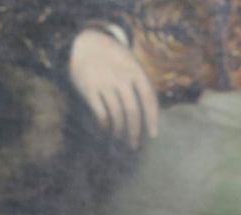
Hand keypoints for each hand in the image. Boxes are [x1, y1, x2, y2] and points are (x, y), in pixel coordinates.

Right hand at [68, 27, 159, 147]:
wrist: (86, 43)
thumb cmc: (113, 59)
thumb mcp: (131, 63)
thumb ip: (140, 83)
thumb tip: (150, 114)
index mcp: (136, 71)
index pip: (149, 98)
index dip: (152, 118)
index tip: (153, 135)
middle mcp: (121, 77)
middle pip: (132, 111)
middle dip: (134, 131)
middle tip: (133, 145)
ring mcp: (105, 83)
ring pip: (116, 115)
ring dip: (118, 131)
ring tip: (119, 139)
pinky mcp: (89, 89)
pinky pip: (100, 113)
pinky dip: (104, 125)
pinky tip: (105, 130)